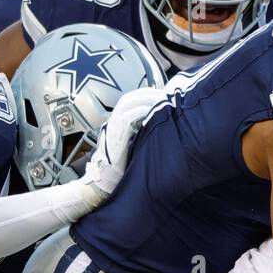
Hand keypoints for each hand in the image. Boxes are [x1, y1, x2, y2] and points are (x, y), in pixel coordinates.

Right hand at [78, 86, 166, 203]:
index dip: (147, 94)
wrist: (105, 179)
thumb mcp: (133, 143)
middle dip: (149, 94)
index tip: (164, 94)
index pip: (132, 99)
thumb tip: (161, 124)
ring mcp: (113, 125)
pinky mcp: (115, 134)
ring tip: (163, 102)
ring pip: (129, 103)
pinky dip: (141, 112)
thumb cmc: (122, 165)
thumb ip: (142, 131)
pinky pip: (128, 116)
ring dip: (147, 100)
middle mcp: (114, 119)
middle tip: (167, 95)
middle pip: (131, 97)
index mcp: (118, 120)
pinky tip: (154, 113)